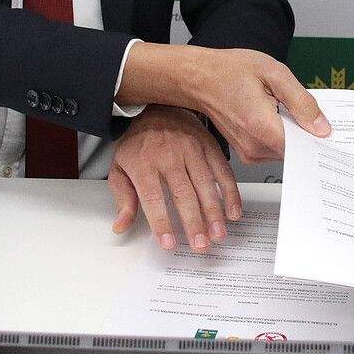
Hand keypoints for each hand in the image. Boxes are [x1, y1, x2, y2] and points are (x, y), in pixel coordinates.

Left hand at [108, 105, 243, 252]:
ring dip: (214, 212)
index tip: (169, 243)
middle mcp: (169, 156)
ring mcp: (191, 150)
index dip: (162, 222)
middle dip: (193, 222)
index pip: (152, 197)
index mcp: (144, 164)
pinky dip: (230, 193)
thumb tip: (121, 225)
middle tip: (200, 245)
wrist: (156, 108)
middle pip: (183, 193)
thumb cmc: (138, 143)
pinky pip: (222, 171)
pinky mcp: (208, 146)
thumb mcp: (120, 167)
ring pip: (205, 184)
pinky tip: (233, 211)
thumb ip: (123, 198)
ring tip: (218, 234)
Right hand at [116, 42, 330, 162]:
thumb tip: (322, 128)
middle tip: (319, 116)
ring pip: (288, 152)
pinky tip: (281, 116)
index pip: (304, 149)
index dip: (322, 142)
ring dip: (296, 134)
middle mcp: (254, 146)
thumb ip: (301, 101)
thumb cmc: (231, 70)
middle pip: (298, 152)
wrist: (199, 78)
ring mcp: (249, 153)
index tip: (336, 137)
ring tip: (292, 110)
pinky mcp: (247, 153)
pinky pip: (276, 150)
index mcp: (262, 126)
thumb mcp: (273, 73)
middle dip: (311, 135)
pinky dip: (284, 136)